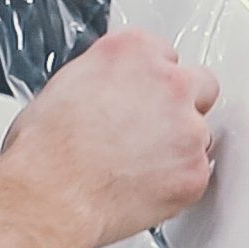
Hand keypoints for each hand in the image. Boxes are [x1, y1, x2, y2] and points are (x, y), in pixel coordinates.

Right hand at [0, 30, 218, 247]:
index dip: (153, 79)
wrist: (52, 195)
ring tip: (138, 165)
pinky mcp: (197, 169)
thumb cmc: (46, 149)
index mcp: (134, 52)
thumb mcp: (65, 86)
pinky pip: (198, 173)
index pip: (164, 53)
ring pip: (201, 133)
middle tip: (154, 127)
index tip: (144, 94)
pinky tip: (144, 186)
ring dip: (181, 147)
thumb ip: (105, 77)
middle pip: (200, 85)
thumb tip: (112, 88)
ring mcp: (190, 128)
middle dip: (184, 104)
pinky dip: (178, 181)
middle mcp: (170, 83)